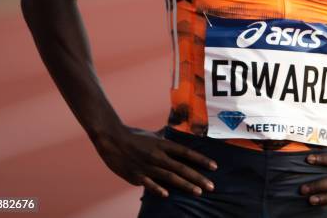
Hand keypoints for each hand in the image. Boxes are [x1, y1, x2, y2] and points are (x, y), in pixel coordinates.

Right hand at [93, 125, 217, 196]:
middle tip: (212, 186)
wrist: (112, 139)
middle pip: (182, 167)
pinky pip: (149, 184)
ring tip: (199, 192)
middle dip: (198, 177)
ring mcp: (147, 166)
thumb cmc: (134, 136)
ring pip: (170, 177)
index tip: (214, 166)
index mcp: (163, 144)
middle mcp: (158, 155)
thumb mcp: (153, 135)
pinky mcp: (136, 175)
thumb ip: (166, 136)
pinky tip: (168, 195)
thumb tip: (179, 132)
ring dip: (185, 185)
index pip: (186, 152)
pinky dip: (158, 189)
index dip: (201, 159)